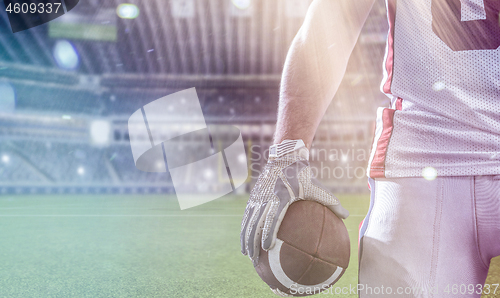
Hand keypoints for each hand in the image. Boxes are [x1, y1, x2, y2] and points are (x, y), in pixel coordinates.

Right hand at [240, 140, 348, 263]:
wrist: (284, 159)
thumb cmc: (302, 175)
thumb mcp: (317, 187)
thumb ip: (331, 202)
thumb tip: (346, 216)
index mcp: (281, 196)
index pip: (272, 217)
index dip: (268, 233)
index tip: (267, 247)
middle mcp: (267, 198)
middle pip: (256, 223)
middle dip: (252, 242)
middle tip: (253, 258)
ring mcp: (258, 198)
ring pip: (249, 221)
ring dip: (246, 238)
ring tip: (247, 254)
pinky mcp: (254, 197)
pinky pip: (248, 216)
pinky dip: (245, 228)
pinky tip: (245, 241)